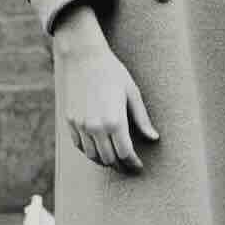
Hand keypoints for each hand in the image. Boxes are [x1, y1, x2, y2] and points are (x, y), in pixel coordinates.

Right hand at [54, 3, 159, 170]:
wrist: (84, 57)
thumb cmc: (113, 73)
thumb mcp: (133, 93)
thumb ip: (142, 119)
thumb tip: (154, 138)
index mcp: (115, 121)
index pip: (125, 154)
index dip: (133, 164)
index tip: (138, 166)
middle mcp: (96, 127)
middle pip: (109, 159)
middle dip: (120, 165)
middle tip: (128, 165)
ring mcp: (80, 125)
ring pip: (92, 156)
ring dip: (105, 161)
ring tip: (115, 159)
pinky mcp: (70, 121)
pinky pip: (79, 146)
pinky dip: (90, 152)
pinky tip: (99, 149)